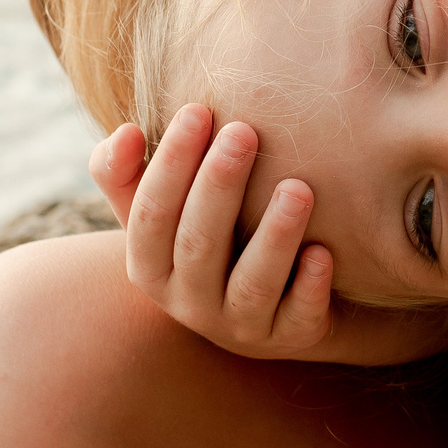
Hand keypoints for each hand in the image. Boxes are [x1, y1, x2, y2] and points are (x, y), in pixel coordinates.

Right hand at [96, 104, 337, 357]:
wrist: (266, 301)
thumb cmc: (206, 234)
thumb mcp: (162, 208)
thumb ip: (127, 171)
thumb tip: (125, 132)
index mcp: (149, 266)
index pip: (150, 215)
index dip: (169, 164)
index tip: (197, 110)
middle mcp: (188, 302)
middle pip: (198, 245)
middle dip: (219, 186)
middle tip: (244, 132)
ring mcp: (239, 325)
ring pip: (251, 285)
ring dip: (274, 236)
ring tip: (298, 187)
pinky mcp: (289, 337)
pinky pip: (298, 318)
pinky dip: (309, 286)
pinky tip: (323, 252)